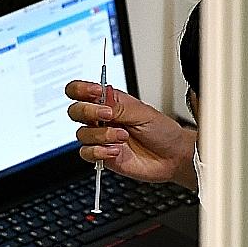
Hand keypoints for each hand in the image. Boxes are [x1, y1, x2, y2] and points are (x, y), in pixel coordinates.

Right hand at [67, 81, 197, 188]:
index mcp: (110, 102)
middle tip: (108, 115)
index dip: (81, 90)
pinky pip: (86, 153)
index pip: (81, 91)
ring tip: (122, 137)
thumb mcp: (143, 112)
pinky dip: (99, 152)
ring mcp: (101, 138)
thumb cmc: (162, 131)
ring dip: (101, 135)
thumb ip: (119, 106)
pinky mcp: (102, 156)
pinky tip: (116, 151)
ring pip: (81, 134)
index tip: (95, 92)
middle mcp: (102, 119)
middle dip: (88, 112)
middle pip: (75, 111)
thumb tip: (101, 101)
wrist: (172, 157)